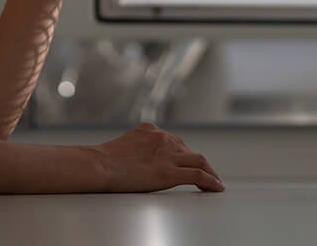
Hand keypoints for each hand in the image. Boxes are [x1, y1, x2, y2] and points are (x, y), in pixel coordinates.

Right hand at [90, 122, 223, 192]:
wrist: (100, 165)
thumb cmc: (104, 160)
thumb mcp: (123, 145)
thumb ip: (136, 147)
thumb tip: (136, 157)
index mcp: (151, 130)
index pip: (174, 142)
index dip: (183, 153)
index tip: (187, 161)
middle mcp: (163, 138)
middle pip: (188, 150)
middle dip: (199, 162)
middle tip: (207, 173)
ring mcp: (168, 155)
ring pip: (199, 161)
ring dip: (210, 171)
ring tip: (215, 181)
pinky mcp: (170, 173)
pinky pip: (198, 175)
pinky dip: (210, 180)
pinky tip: (216, 187)